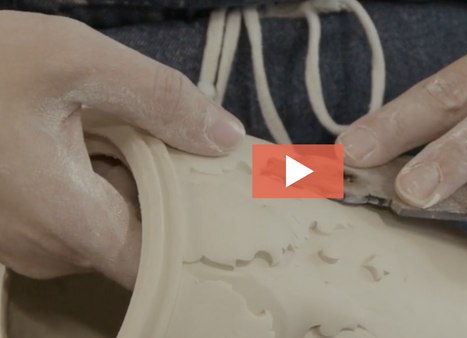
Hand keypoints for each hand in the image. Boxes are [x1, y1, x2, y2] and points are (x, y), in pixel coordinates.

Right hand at [0, 11, 244, 288]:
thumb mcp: (77, 61)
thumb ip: (160, 99)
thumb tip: (224, 135)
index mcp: (70, 223)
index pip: (159, 264)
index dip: (198, 240)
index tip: (227, 203)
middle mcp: (48, 248)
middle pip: (140, 241)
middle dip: (171, 196)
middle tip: (186, 147)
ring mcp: (28, 241)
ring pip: (111, 224)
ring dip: (134, 182)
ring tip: (136, 136)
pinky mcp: (19, 224)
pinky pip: (80, 213)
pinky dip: (102, 180)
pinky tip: (97, 140)